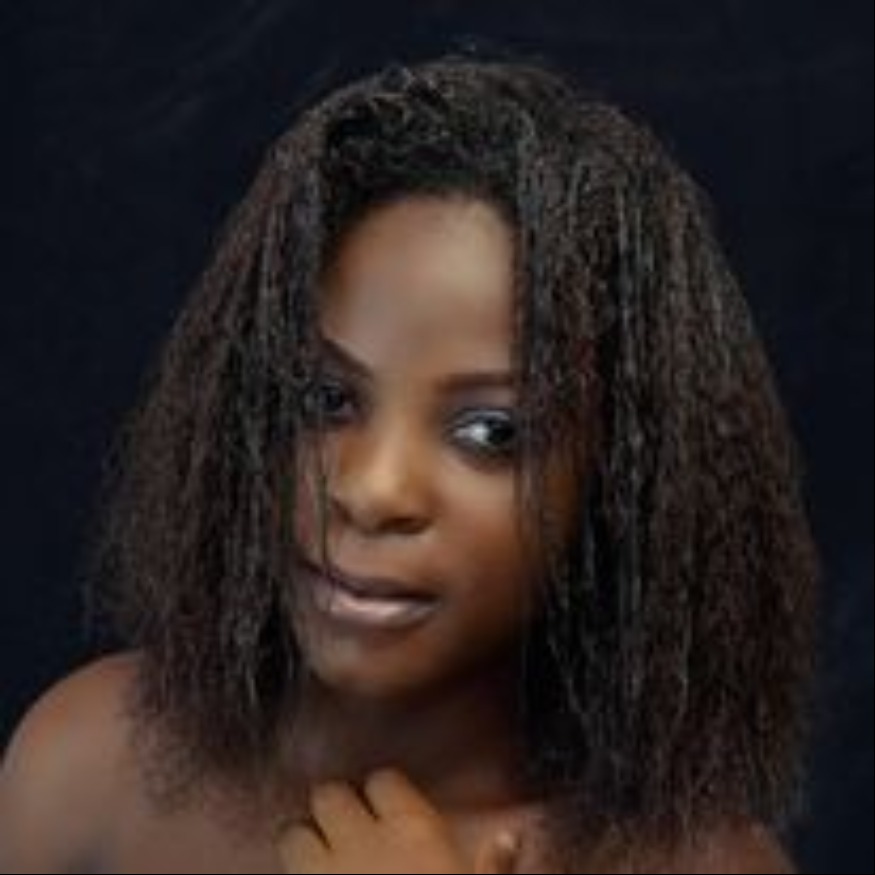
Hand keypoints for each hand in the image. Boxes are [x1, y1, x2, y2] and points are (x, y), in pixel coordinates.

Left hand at [277, 769, 519, 873]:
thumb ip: (493, 870)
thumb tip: (508, 839)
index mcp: (413, 833)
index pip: (383, 782)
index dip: (384, 795)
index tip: (389, 812)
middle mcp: (362, 841)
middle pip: (329, 794)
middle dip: (334, 810)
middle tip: (347, 833)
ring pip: (292, 834)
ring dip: (303, 844)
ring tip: (320, 863)